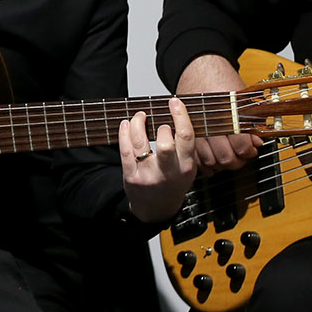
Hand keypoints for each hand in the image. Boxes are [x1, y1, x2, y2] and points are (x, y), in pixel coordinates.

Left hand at [120, 97, 197, 223]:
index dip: (180, 116)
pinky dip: (124, 133)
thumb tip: (178, 114)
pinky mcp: (131, 176)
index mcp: (186, 167)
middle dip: (161, 127)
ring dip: (138, 123)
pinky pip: (125, 150)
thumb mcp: (187, 168)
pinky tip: (126, 124)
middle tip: (159, 124)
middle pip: (165, 143)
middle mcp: (168, 173)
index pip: (186, 137)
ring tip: (140, 116)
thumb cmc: (173, 183)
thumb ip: (186, 147)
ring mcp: (148, 175)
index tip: (175, 102)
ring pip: (140, 142)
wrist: (156, 209)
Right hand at [174, 53, 264, 175]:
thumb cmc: (219, 79)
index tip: (252, 149)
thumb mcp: (241, 96)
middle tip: (242, 156)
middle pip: (225, 157)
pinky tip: (214, 158)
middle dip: (237, 160)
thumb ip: (252, 119)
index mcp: (225, 112)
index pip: (239, 144)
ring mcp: (195, 129)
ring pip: (210, 161)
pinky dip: (205, 163)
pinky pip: (195, 158)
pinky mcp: (185, 133)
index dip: (248, 151)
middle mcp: (208, 122)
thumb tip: (257, 140)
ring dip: (222, 164)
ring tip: (230, 157)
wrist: (197, 68)